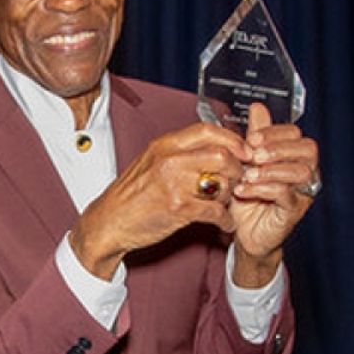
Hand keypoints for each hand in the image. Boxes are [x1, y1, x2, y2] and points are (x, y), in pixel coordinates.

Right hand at [71, 122, 250, 278]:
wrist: (109, 222)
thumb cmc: (131, 195)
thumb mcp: (151, 162)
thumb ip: (179, 152)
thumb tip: (214, 147)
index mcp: (164, 145)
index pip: (207, 130)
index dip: (232, 139)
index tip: (244, 150)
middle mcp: (169, 160)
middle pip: (221, 154)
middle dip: (237, 169)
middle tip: (237, 180)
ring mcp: (174, 184)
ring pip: (221, 182)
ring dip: (231, 195)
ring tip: (226, 202)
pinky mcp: (178, 209)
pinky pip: (215, 211)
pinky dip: (225, 220)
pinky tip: (224, 223)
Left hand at [229, 103, 318, 285]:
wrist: (242, 231)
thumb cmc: (247, 195)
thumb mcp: (246, 162)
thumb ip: (255, 136)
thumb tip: (258, 107)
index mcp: (294, 156)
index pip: (296, 134)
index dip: (275, 133)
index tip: (252, 138)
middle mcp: (305, 172)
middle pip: (308, 149)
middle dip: (279, 148)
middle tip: (253, 154)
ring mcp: (302, 193)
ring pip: (301, 172)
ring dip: (272, 169)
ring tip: (247, 174)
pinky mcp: (293, 212)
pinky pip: (286, 195)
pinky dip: (263, 189)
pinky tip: (243, 190)